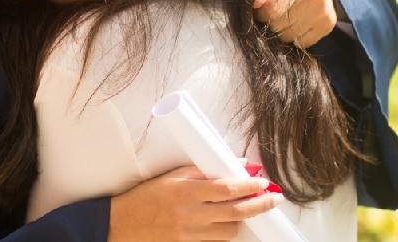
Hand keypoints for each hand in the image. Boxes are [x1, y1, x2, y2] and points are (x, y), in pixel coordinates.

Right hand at [108, 166, 281, 241]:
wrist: (123, 224)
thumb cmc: (148, 195)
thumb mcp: (174, 176)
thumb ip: (205, 170)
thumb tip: (236, 163)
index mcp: (185, 192)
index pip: (225, 189)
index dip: (248, 185)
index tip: (262, 181)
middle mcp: (189, 215)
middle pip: (235, 212)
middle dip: (260, 205)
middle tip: (274, 198)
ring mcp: (190, 234)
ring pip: (230, 230)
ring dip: (242, 218)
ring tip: (246, 207)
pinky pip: (216, 241)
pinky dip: (226, 230)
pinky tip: (227, 221)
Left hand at [253, 0, 336, 48]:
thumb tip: (256, 4)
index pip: (271, 10)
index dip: (261, 14)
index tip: (262, 11)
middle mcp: (313, 0)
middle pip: (278, 26)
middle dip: (271, 23)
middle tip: (274, 15)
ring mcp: (322, 14)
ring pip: (289, 37)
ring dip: (282, 32)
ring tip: (285, 20)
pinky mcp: (327, 25)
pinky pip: (302, 44)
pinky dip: (296, 39)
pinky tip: (297, 26)